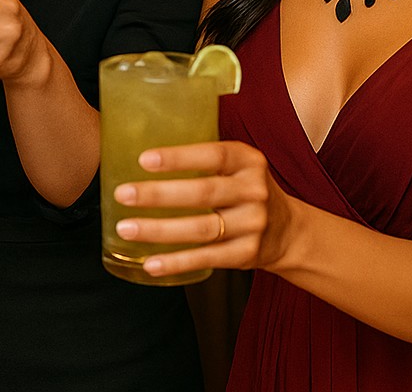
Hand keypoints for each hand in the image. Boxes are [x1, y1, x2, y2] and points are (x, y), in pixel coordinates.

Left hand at [110, 140, 295, 279]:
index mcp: (249, 161)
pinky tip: (150, 263)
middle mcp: (254, 191)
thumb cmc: (245, 190)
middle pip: (203, 193)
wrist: (289, 231)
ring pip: (200, 229)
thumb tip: (140, 149)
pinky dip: (176, 262)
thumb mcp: (237, 166)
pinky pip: (206, 258)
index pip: (213, 155)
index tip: (144, 160)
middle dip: (158, 194)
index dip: (179, 158)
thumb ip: (203, 158)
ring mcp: (253, 225)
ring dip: (159, 230)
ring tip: (126, 228)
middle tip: (123, 194)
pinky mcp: (247, 254)